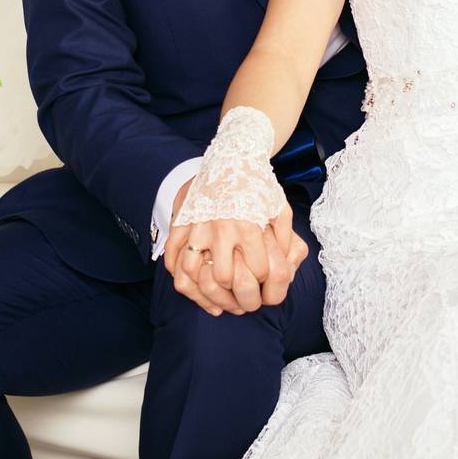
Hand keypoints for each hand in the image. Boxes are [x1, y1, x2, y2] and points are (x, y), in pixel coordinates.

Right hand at [163, 197, 307, 316]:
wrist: (232, 157)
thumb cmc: (258, 185)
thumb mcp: (280, 208)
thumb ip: (285, 238)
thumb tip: (284, 267)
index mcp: (248, 225)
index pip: (258, 270)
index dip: (265, 282)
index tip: (266, 282)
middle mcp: (221, 228)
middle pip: (223, 277)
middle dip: (236, 294)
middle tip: (244, 301)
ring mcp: (198, 227)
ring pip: (192, 272)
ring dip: (205, 291)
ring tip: (219, 301)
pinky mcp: (183, 223)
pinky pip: (172, 256)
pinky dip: (179, 275)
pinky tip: (194, 286)